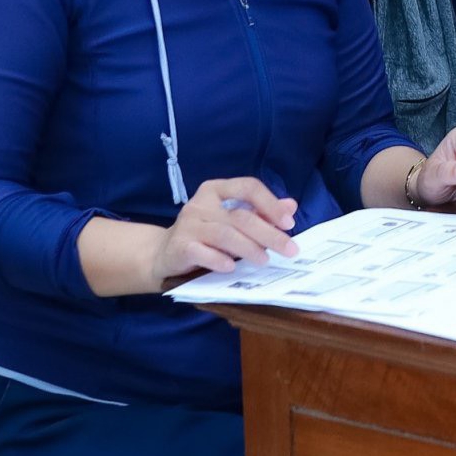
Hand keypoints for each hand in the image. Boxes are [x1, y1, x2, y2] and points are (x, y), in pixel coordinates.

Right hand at [150, 177, 298, 281]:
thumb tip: (291, 206)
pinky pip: (202, 252)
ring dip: (249, 248)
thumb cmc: (205, 234)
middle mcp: (201, 203)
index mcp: (217, 189)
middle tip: (289, 249)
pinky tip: (232, 267)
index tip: (289, 222)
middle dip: (269, 234)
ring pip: (225, 234)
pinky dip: (219, 259)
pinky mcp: (179, 246)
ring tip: (264, 260)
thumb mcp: (232, 219)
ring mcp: (188, 224)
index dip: (271, 203)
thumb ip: (260, 212)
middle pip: (241, 216)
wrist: (164, 253)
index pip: (248, 187)